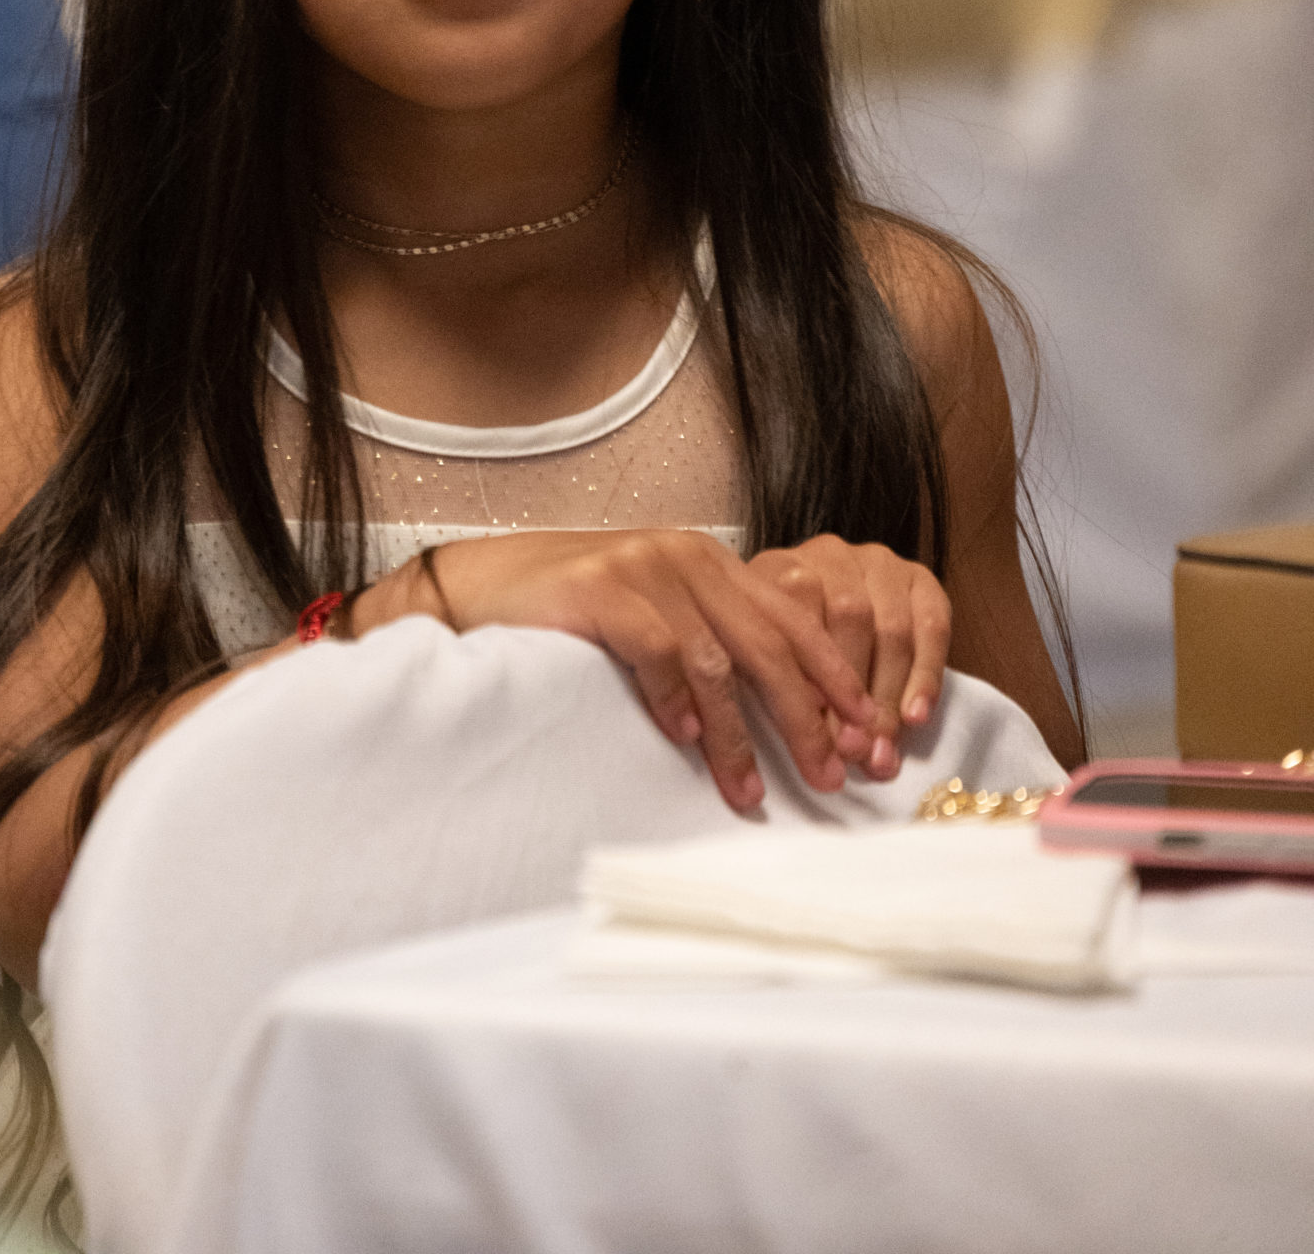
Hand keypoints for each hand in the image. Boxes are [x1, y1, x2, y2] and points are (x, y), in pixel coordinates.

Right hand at [371, 528, 949, 815]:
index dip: (836, 681)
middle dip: (807, 717)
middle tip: (833, 777)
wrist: (481, 586)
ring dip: (739, 736)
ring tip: (749, 794)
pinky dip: (675, 699)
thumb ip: (713, 644)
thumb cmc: (575, 615)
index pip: (795, 622)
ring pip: (718, 660)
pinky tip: (683, 741)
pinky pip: (657, 650)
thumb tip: (787, 721)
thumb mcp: (658, 616)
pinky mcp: (601, 588)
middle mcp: (687, 556)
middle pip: (771, 644)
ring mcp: (643, 567)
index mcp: (712, 562)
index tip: (868, 740)